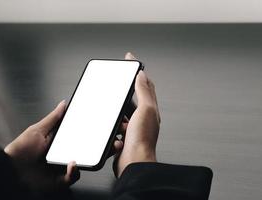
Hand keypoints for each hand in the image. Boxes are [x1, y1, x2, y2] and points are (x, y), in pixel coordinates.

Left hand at [4, 101, 79, 189]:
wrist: (10, 171)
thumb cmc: (20, 150)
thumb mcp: (37, 130)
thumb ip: (52, 118)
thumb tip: (63, 105)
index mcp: (54, 142)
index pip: (72, 137)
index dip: (81, 133)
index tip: (87, 128)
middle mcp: (58, 155)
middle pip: (78, 150)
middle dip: (83, 147)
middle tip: (84, 143)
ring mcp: (58, 168)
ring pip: (77, 164)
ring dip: (81, 160)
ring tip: (76, 155)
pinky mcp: (58, 180)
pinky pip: (71, 177)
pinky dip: (74, 172)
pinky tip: (71, 164)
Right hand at [114, 52, 160, 176]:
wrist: (133, 163)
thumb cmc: (141, 140)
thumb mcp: (145, 110)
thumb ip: (144, 92)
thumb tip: (142, 74)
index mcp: (150, 109)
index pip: (146, 84)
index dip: (138, 69)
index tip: (131, 59)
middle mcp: (144, 118)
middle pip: (135, 95)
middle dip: (128, 85)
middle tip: (120, 75)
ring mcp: (134, 127)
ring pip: (124, 110)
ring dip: (119, 106)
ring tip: (113, 101)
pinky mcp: (124, 136)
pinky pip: (117, 123)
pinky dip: (114, 121)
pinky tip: (111, 121)